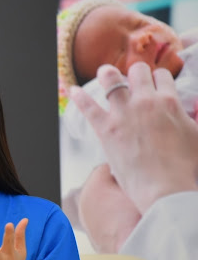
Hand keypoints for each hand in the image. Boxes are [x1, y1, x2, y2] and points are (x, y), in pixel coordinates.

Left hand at [71, 62, 197, 213]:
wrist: (166, 188)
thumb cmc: (186, 167)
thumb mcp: (197, 136)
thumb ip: (192, 119)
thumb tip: (189, 112)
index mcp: (169, 101)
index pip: (162, 75)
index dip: (157, 78)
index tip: (153, 83)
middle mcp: (146, 101)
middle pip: (137, 71)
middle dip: (135, 73)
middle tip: (131, 79)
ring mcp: (124, 113)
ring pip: (111, 80)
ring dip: (107, 74)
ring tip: (104, 73)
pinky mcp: (106, 129)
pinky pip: (88, 107)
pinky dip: (79, 97)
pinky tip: (73, 91)